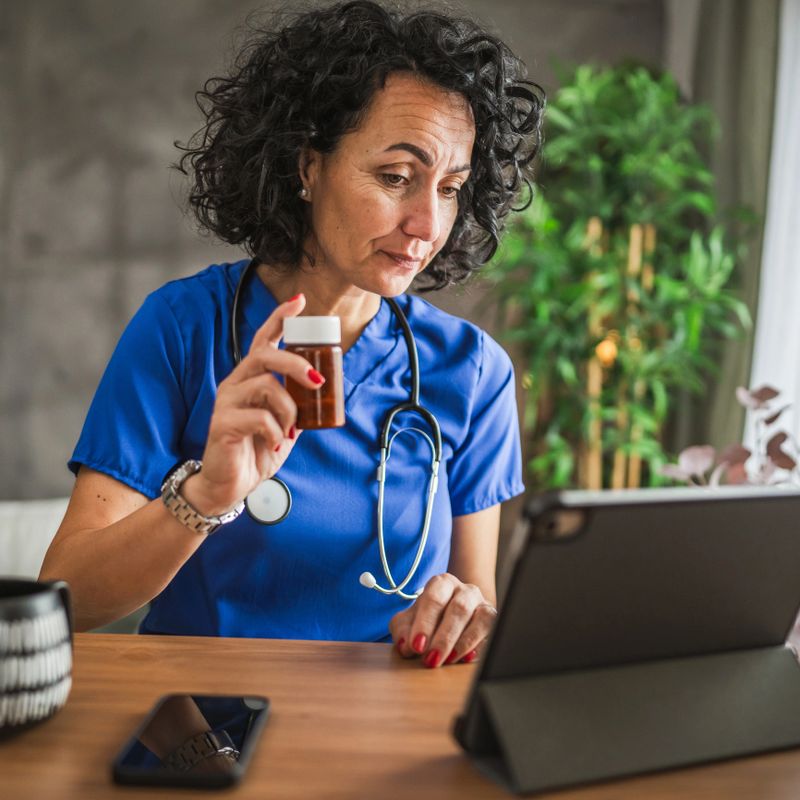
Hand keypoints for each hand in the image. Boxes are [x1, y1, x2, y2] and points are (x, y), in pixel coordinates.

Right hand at [182, 293, 322, 515]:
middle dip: (296, 363)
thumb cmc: (255, 451)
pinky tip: (275, 444)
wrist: (230, 485)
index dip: (279, 319)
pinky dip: (276, 432)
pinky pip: (259, 418)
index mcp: (250, 379)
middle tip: (317, 381)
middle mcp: (236, 383)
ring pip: (267, 386)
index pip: (263, 340)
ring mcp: (226, 401)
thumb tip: (323, 392)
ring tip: (290, 432)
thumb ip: (296, 406)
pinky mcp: (222, 423)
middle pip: (265, 355)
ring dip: (290, 411)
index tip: (299, 301)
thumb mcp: (283, 425)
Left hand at [389, 573, 497, 667]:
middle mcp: (463, 590)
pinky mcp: (492, 618)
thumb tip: (405, 645)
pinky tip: (466, 658)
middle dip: (444, 637)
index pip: (434, 598)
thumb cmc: (429, 619)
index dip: (425, 622)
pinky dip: (478, 645)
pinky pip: (490, 629)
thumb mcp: (409, 622)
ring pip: (478, 618)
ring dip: (462, 642)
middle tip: (431, 659)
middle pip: (458, 608)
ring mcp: (481, 603)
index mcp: (441, 584)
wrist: (452, 618)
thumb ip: (402, 630)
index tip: (416, 645)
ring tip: (447, 660)